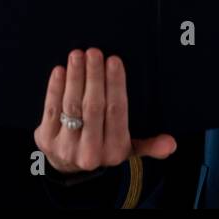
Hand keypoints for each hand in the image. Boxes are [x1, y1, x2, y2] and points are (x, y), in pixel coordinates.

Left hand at [35, 48, 176, 173]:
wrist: (67, 166)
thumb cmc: (103, 146)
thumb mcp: (128, 149)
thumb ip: (150, 145)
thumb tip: (172, 143)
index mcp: (115, 150)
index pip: (116, 112)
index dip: (115, 84)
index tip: (114, 60)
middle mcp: (91, 152)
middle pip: (93, 107)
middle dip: (94, 76)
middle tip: (95, 52)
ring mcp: (66, 147)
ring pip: (71, 106)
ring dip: (75, 77)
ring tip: (78, 55)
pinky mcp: (46, 140)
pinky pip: (51, 109)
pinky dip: (55, 88)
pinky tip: (60, 70)